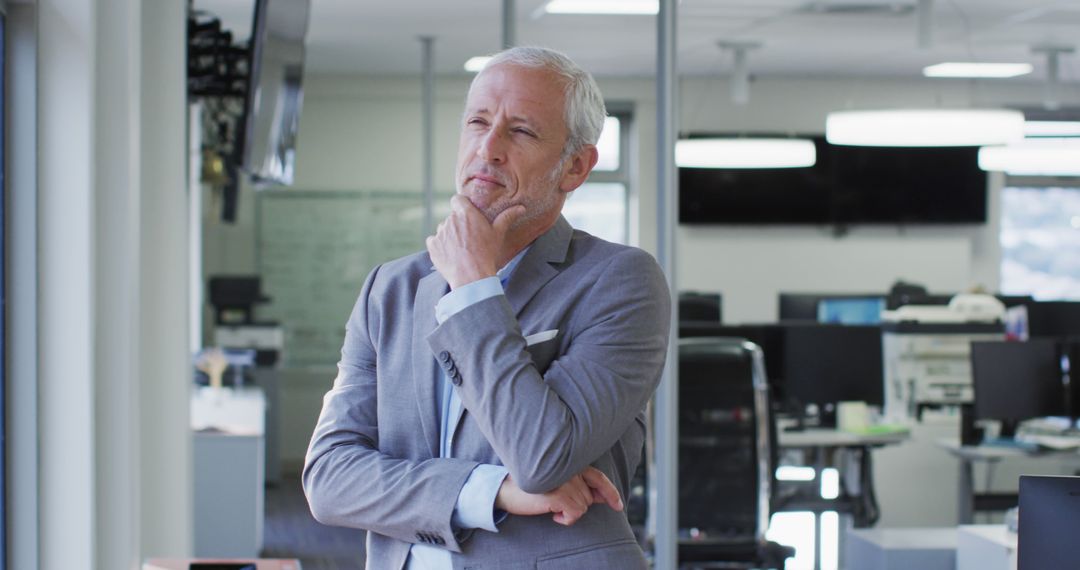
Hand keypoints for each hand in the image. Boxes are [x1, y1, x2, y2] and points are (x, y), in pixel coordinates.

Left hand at [425, 195, 524, 289]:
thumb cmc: (487, 254)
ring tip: (460, 249)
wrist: (472, 277)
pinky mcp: (432, 246)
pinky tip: (450, 254)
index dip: (461, 205)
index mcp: (466, 213)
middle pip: (452, 217)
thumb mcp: (498, 234)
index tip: (466, 214)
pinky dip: (439, 246)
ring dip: (449, 235)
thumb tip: (521, 208)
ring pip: (443, 229)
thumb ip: (507, 217)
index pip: (457, 199)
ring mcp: (440, 233)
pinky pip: (433, 241)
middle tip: (468, 238)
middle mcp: (450, 220)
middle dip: (458, 224)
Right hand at [494, 466, 623, 525]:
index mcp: (571, 463)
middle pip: (589, 497)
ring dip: (569, 513)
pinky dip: (565, 519)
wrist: (505, 490)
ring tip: (552, 507)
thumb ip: (579, 485)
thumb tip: (603, 497)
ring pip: (582, 507)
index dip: (611, 492)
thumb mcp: (558, 482)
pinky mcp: (559, 494)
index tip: (618, 505)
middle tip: (557, 503)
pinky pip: (575, 514)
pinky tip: (552, 514)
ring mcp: (565, 481)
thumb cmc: (531, 487)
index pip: (598, 477)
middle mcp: (570, 470)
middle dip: (577, 505)